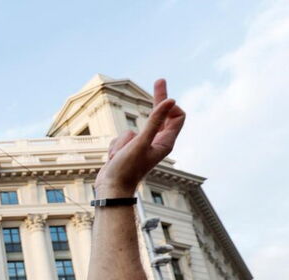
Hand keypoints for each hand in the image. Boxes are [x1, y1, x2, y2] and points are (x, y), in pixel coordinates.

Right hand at [95, 79, 184, 196]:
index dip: (170, 106)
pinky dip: (115, 146)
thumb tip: (170, 101)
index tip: (162, 99)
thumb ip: (154, 121)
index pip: (177, 116)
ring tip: (120, 155)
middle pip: (160, 116)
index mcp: (165, 142)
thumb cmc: (126, 169)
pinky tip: (113, 159)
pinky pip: (121, 137)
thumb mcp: (140, 142)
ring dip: (122, 140)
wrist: (111, 189)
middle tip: (160, 80)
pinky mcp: (128, 149)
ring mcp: (141, 146)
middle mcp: (156, 143)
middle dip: (157, 100)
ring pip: (131, 129)